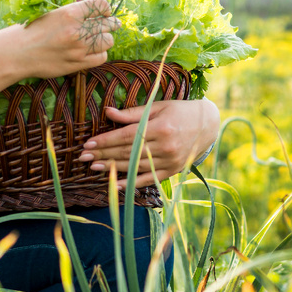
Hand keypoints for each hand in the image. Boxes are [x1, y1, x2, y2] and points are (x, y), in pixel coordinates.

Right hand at [6, 0, 120, 79]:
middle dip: (110, 23)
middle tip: (110, 24)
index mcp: (70, 13)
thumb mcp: (53, 14)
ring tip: (98, 38)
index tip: (104, 12)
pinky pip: (101, 57)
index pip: (101, 6)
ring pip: (108, 41)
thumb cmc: (32, 30)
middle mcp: (77, 30)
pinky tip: (93, 50)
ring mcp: (79, 49)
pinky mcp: (78, 64)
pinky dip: (100, 53)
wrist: (17, 53)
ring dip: (105, 38)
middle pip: (108, 24)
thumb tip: (95, 12)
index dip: (105, 8)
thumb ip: (74, 13)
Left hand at [77, 98, 220, 188]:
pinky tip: (116, 184)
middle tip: (84, 157)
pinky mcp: (172, 171)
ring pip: (135, 166)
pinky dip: (131, 183)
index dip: (106, 141)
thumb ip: (132, 113)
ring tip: (94, 167)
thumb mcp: (157, 107)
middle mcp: (165, 145)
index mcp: (161, 127)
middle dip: (104, 155)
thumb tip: (107, 112)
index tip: (89, 144)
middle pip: (128, 152)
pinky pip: (148, 178)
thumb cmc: (180, 111)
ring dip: (113, 168)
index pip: (126, 136)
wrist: (208, 125)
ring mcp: (170, 161)